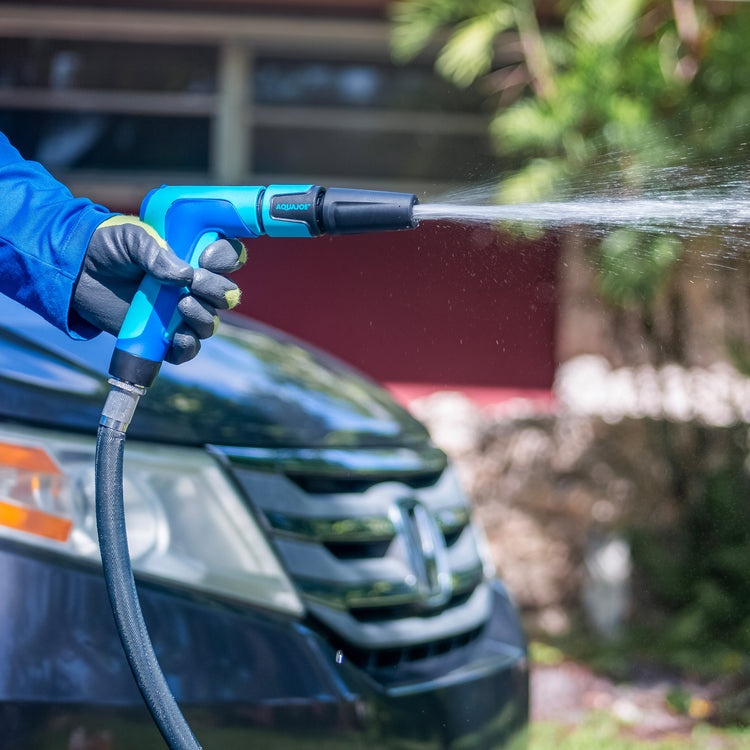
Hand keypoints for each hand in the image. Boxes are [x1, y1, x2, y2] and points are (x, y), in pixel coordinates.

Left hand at [72, 216, 245, 363]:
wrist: (75, 273)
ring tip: (182, 304)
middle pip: (226, 295)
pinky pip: (187, 349)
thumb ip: (155, 251)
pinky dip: (188, 346)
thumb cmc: (107, 247)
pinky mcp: (162, 336)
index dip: (227, 258)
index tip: (206, 257)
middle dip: (217, 290)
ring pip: (210, 324)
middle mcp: (193, 286)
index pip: (227, 258)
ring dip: (204, 317)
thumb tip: (183, 275)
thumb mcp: (130, 237)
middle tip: (194, 282)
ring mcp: (179, 313)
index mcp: (193, 256)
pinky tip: (177, 337)